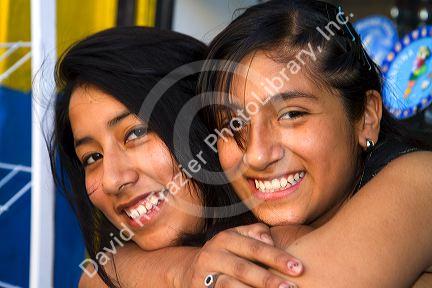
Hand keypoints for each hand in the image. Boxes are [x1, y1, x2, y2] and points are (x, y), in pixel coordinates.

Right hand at [182, 223, 302, 287]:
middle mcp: (213, 254)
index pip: (255, 247)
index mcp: (226, 238)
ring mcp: (204, 274)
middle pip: (243, 268)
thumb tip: (270, 239)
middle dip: (268, 280)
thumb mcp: (237, 237)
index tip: (299, 268)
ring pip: (229, 286)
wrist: (189, 271)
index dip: (277, 257)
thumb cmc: (225, 254)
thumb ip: (256, 233)